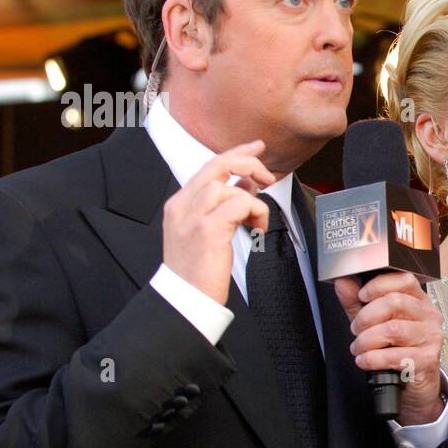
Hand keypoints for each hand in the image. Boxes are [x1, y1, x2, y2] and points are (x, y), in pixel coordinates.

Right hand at [162, 140, 274, 304]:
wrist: (185, 299)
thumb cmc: (197, 271)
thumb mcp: (206, 231)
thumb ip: (223, 205)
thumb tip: (247, 185)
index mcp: (179, 204)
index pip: (208, 167)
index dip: (235, 154)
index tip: (256, 148)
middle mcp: (182, 205)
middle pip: (217, 165)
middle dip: (247, 162)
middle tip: (267, 175)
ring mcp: (193, 217)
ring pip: (229, 185)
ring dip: (252, 199)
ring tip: (256, 221)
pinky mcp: (208, 230)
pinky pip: (240, 204)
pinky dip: (255, 212)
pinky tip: (256, 229)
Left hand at [335, 271, 443, 424]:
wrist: (414, 385)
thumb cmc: (396, 350)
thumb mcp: (373, 323)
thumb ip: (357, 302)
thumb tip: (342, 282)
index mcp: (419, 300)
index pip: (404, 279)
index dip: (378, 285)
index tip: (361, 296)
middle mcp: (429, 315)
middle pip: (395, 302)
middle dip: (366, 317)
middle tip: (356, 330)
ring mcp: (431, 337)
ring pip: (393, 329)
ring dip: (366, 340)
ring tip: (358, 349)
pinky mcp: (428, 359)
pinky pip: (394, 355)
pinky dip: (372, 359)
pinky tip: (365, 361)